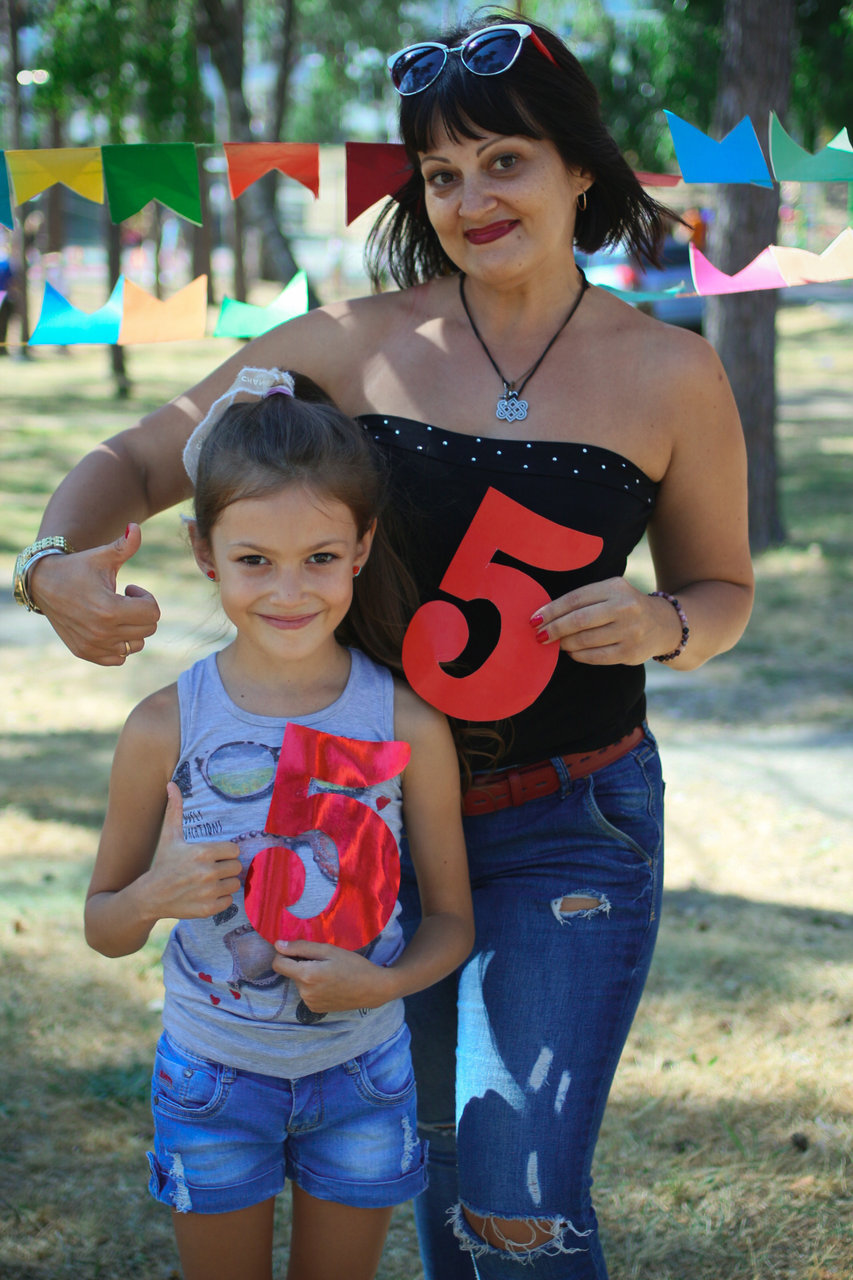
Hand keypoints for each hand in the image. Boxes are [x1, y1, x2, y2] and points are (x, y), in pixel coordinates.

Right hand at [29, 522, 159, 664]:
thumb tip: (136, 527)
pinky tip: (109, 627)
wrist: (44, 583)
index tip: (130, 588)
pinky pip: (119, 658)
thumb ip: (125, 545)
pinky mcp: (85, 652)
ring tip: (115, 613)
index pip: (153, 613)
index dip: (145, 597)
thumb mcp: (102, 556)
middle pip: (148, 629)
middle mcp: (102, 632)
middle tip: (123, 599)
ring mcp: (93, 645)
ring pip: (137, 645)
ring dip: (133, 629)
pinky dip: (120, 645)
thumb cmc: (79, 567)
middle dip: (141, 611)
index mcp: (110, 609)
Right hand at [142, 783, 243, 920]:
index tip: (215, 855)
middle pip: (237, 867)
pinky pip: (229, 901)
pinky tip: (207, 894)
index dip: (226, 853)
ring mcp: (209, 892)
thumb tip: (172, 784)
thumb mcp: (169, 836)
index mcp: (202, 852)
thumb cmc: (163, 863)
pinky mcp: (209, 908)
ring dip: (226, 883)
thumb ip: (175, 810)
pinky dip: (221, 898)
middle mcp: (207, 872)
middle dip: (227, 867)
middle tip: (213, 869)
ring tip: (210, 881)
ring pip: (235, 884)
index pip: (234, 850)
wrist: (150, 896)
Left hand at [272, 939, 393, 1012]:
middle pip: (290, 972)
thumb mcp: (328, 950)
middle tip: (323, 960)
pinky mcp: (315, 1009)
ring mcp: (309, 1003)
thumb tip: (278, 945)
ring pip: (299, 982)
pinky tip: (330, 983)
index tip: (298, 949)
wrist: (372, 989)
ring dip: (307, 975)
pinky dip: (313, 986)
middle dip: (300, 964)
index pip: (278, 964)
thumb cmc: (353, 965)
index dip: (285, 954)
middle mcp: (304, 992)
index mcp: (306, 976)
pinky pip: (307, 992)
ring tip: (329, 972)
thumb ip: (301, 947)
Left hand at [531, 576, 681, 665]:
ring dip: (565, 643)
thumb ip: (584, 600)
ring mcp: (630, 631)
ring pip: (585, 640)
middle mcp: (625, 607)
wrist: (662, 624)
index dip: (551, 610)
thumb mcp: (610, 592)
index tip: (534, 619)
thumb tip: (545, 616)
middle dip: (554, 629)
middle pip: (579, 620)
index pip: (576, 598)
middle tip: (539, 635)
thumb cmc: (624, 606)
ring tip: (556, 643)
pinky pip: (596, 656)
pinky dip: (578, 655)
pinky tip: (572, 652)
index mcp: (615, 588)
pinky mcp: (630, 652)